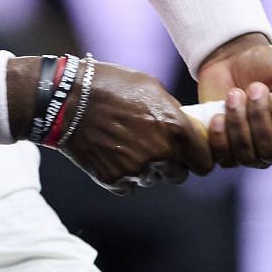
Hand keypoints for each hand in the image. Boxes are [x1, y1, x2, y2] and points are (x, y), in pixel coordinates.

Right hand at [56, 60, 215, 193]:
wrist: (67, 100)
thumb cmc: (110, 85)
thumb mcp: (150, 87)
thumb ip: (172, 112)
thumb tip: (184, 127)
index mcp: (176, 128)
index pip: (204, 162)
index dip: (197, 158)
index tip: (189, 154)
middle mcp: (161, 153)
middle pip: (179, 175)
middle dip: (171, 164)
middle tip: (154, 147)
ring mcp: (136, 170)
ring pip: (152, 180)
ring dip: (146, 168)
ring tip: (126, 145)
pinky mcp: (114, 180)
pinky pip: (129, 186)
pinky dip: (123, 175)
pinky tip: (111, 154)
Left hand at [195, 34, 271, 168]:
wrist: (233, 60)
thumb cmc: (271, 65)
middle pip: (271, 152)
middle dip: (259, 116)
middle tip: (254, 87)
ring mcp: (256, 154)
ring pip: (247, 156)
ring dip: (238, 121)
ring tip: (235, 94)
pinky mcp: (230, 153)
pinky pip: (225, 159)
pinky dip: (220, 136)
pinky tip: (219, 115)